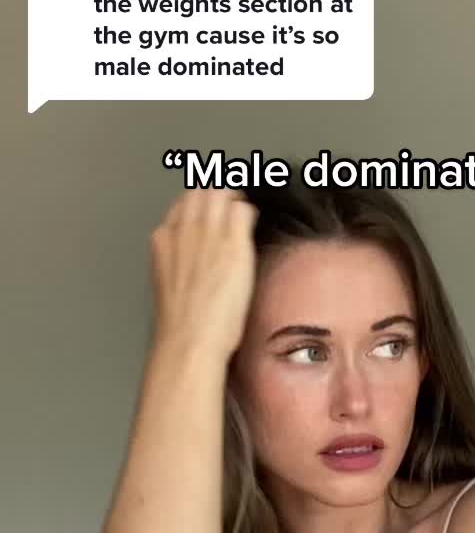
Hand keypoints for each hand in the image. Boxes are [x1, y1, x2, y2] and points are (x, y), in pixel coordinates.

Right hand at [150, 187, 258, 363]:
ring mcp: (208, 234)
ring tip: (243, 215)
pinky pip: (243, 210)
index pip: (183, 203)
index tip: (212, 212)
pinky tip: (253, 225)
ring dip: (234, 200)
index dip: (201, 205)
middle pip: (202, 192)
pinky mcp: (233, 244)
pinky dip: (250, 214)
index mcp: (164, 240)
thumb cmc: (182, 325)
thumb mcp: (169, 284)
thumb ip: (179, 262)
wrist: (189, 340)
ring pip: (221, 194)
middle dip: (218, 196)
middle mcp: (184, 230)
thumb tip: (194, 260)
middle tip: (231, 208)